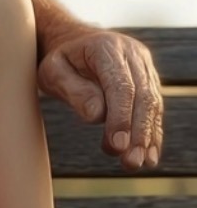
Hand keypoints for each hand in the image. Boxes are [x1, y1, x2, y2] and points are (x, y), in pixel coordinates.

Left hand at [38, 28, 162, 169]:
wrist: (72, 43)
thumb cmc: (59, 61)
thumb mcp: (53, 72)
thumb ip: (73, 91)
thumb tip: (97, 115)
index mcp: (106, 47)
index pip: (120, 85)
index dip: (121, 116)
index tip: (117, 144)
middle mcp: (131, 53)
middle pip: (142, 96)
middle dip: (138, 132)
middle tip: (129, 162)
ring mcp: (144, 66)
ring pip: (153, 103)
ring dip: (147, 137)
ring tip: (136, 163)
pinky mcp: (149, 80)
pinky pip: (154, 108)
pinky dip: (152, 133)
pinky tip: (148, 156)